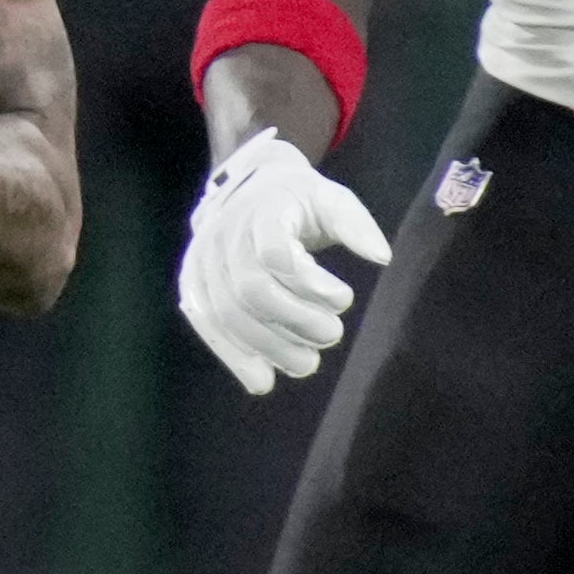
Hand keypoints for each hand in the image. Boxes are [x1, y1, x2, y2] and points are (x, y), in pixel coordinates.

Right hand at [176, 127, 393, 394]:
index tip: (344, 298)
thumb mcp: (331, 199)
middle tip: (333, 335)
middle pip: (251, 290)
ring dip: (270, 347)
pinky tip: (262, 382)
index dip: (310, 283)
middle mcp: (222, 235)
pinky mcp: (192, 287)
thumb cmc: (298, 201)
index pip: (275, 252)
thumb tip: (381, 257)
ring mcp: (201, 262)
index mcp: (260, 209)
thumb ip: (355, 225)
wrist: (245, 191)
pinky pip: (208, 327)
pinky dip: (234, 357)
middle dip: (295, 321)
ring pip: (228, 315)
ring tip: (307, 364)